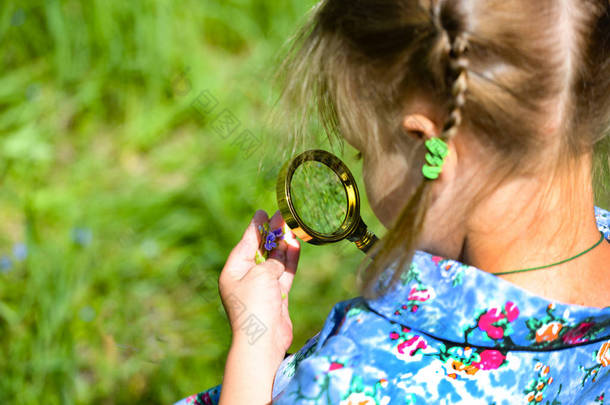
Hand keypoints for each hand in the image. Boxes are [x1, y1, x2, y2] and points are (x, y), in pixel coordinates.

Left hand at [218, 209, 300, 360]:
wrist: (263, 341)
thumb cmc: (255, 306)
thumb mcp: (260, 275)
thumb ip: (271, 262)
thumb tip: (279, 259)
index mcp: (233, 272)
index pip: (245, 243)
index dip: (255, 227)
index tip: (262, 212)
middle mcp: (246, 278)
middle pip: (260, 251)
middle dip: (271, 234)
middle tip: (281, 217)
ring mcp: (262, 288)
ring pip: (274, 262)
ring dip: (282, 246)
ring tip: (291, 229)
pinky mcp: (276, 297)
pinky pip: (283, 274)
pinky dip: (290, 262)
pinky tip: (295, 247)